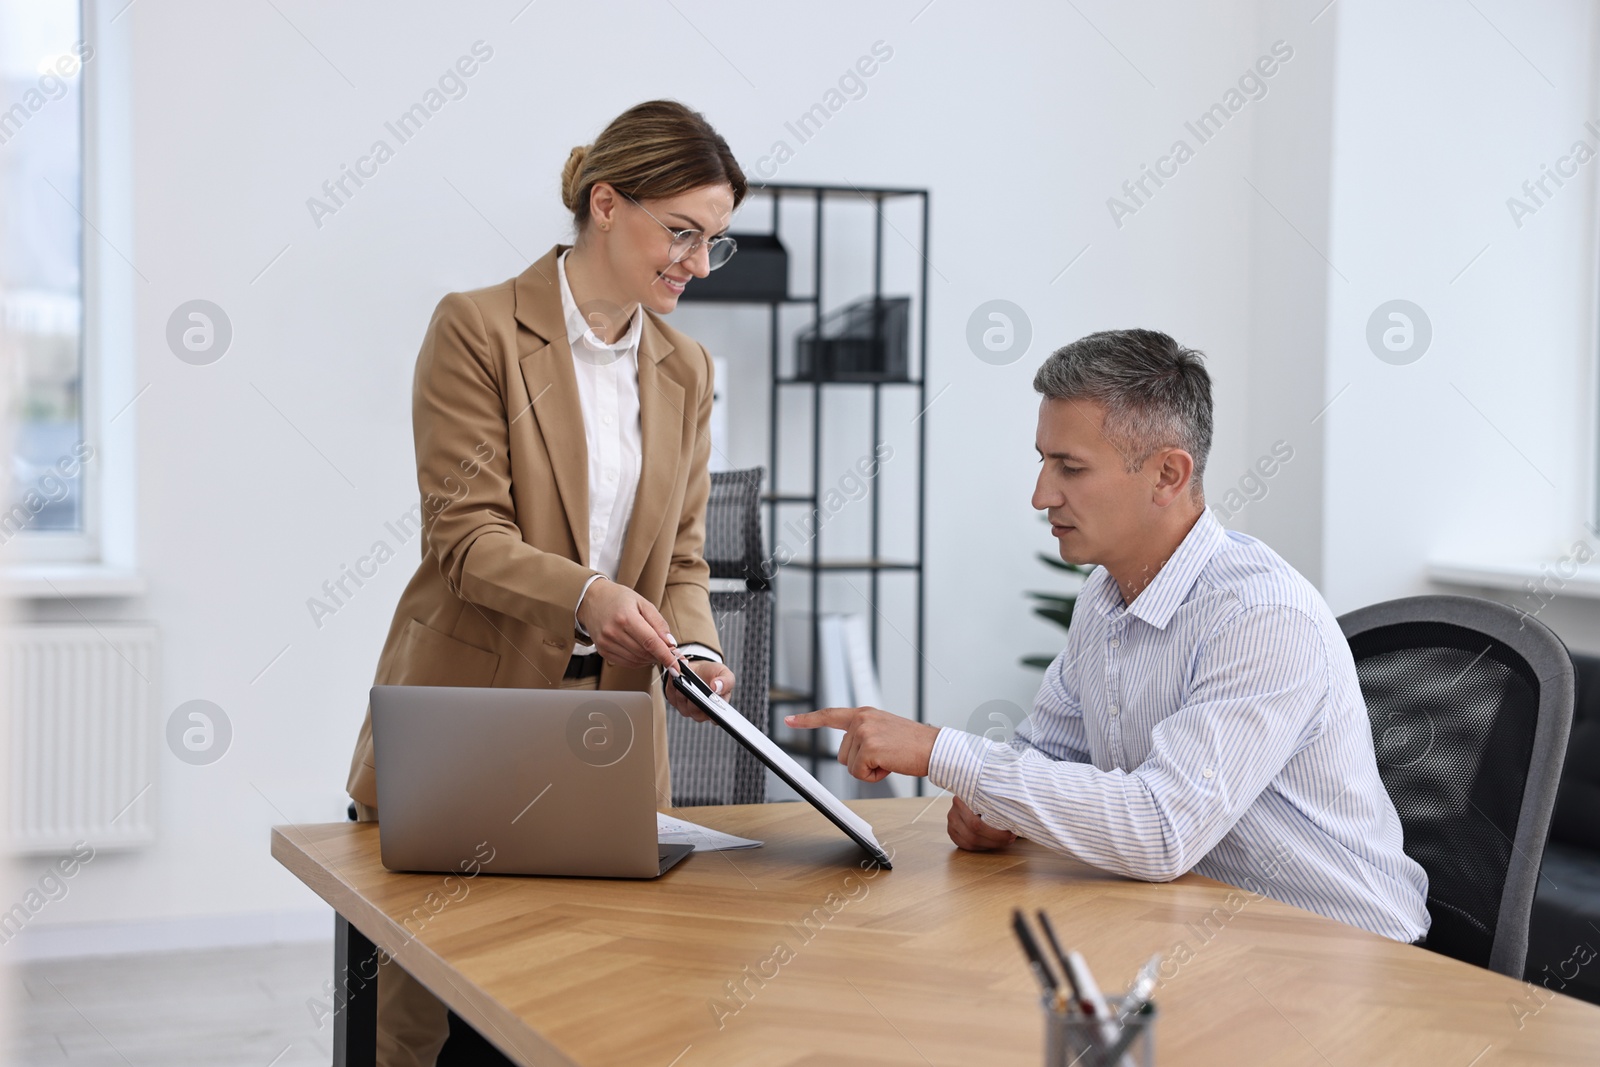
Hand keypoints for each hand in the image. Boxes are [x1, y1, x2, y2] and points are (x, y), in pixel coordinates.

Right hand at [575, 578, 675, 669]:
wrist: (592, 599)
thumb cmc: (618, 599)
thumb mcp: (643, 603)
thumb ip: (659, 623)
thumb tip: (670, 643)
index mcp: (626, 618)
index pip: (650, 642)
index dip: (666, 656)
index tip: (676, 665)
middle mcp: (613, 632)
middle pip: (644, 653)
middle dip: (659, 655)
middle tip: (667, 650)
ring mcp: (606, 643)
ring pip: (636, 660)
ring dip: (649, 658)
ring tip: (653, 648)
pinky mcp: (602, 651)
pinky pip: (626, 662)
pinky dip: (638, 661)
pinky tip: (641, 651)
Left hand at [664, 660, 734, 721]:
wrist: (700, 668)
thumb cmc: (714, 674)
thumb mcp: (724, 674)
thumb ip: (725, 681)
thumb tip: (716, 687)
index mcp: (716, 709)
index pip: (715, 719)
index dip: (713, 716)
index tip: (710, 705)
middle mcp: (701, 712)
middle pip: (696, 712)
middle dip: (694, 699)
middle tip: (694, 687)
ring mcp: (687, 708)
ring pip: (682, 704)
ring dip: (683, 691)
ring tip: (684, 679)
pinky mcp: (675, 700)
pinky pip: (672, 695)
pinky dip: (673, 685)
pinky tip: (677, 676)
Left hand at [783, 706, 939, 781]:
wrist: (934, 748)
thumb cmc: (913, 744)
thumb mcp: (884, 730)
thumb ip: (864, 734)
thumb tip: (849, 752)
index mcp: (864, 714)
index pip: (830, 715)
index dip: (808, 720)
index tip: (789, 720)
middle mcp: (861, 720)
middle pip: (842, 754)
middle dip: (861, 761)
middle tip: (885, 755)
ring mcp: (864, 733)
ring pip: (850, 765)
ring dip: (869, 769)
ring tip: (890, 758)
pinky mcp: (870, 748)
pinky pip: (859, 774)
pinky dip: (874, 776)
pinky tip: (890, 765)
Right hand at [946, 795, 1015, 851]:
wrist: (971, 793)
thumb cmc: (987, 794)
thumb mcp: (992, 793)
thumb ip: (998, 803)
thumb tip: (1015, 818)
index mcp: (962, 799)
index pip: (977, 823)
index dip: (996, 832)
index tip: (1012, 832)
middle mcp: (953, 811)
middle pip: (974, 833)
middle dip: (996, 839)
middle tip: (1011, 837)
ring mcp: (951, 823)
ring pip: (971, 842)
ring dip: (991, 844)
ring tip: (1005, 840)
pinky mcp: (952, 832)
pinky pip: (967, 846)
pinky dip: (982, 847)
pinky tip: (993, 843)